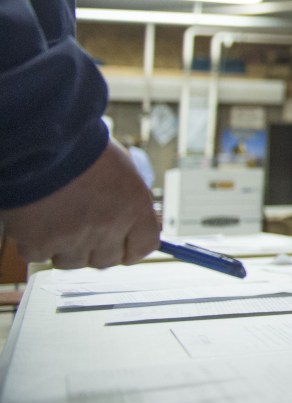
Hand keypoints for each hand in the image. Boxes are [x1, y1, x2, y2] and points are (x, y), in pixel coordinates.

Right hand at [0, 140, 158, 267]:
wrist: (41, 141)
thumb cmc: (81, 149)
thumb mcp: (123, 170)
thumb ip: (131, 201)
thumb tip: (137, 222)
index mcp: (134, 207)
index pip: (145, 246)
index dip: (131, 247)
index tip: (122, 244)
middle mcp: (109, 227)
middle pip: (108, 260)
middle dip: (96, 248)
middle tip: (82, 226)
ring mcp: (74, 238)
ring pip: (73, 262)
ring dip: (65, 247)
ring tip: (56, 218)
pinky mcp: (39, 243)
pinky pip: (40, 255)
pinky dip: (35, 242)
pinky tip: (35, 218)